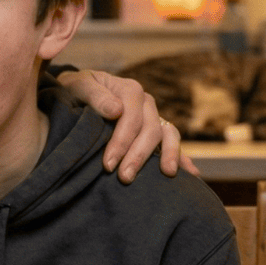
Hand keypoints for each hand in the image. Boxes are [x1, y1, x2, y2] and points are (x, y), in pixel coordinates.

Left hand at [56, 68, 198, 182]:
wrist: (77, 93)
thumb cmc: (74, 90)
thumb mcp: (78, 86)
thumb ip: (94, 95)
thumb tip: (116, 110)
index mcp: (130, 91)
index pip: (131, 118)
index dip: (122, 142)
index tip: (108, 164)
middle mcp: (147, 103)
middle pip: (150, 130)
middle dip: (139, 155)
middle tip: (124, 178)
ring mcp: (153, 117)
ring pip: (168, 135)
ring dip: (168, 155)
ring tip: (167, 174)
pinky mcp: (155, 130)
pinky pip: (172, 143)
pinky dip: (182, 157)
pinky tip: (191, 174)